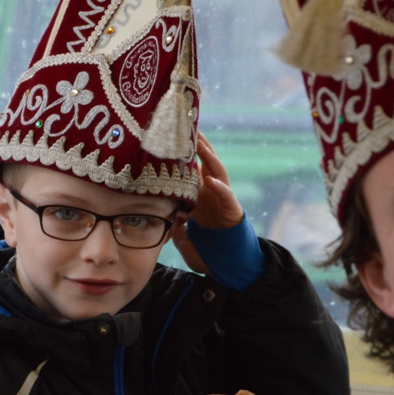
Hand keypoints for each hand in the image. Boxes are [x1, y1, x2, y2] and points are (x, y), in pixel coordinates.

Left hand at [171, 133, 244, 274]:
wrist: (230, 267)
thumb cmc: (208, 252)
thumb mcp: (183, 237)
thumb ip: (173, 224)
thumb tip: (160, 217)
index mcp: (198, 197)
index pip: (188, 171)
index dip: (180, 157)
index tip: (167, 139)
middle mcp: (211, 194)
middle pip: (203, 163)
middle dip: (196, 145)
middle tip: (185, 127)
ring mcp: (223, 200)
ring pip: (217, 172)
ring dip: (209, 157)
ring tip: (199, 143)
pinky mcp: (233, 211)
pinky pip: (227, 196)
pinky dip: (220, 188)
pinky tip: (211, 180)